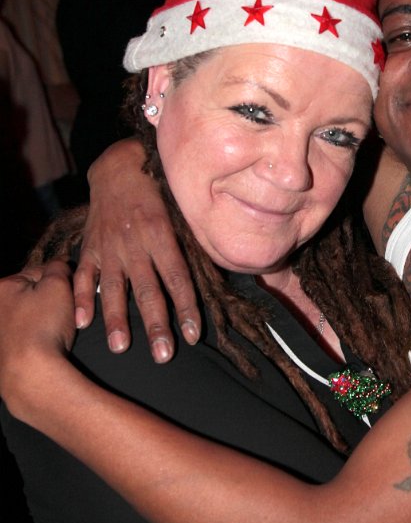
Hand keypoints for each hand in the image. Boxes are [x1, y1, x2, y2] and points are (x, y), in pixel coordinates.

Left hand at [0, 261, 76, 418]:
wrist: (32, 374)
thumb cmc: (42, 329)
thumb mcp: (58, 286)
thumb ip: (59, 268)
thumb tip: (60, 264)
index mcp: (2, 287)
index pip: (38, 271)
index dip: (60, 278)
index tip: (74, 286)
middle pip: (31, 295)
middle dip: (50, 300)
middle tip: (67, 311)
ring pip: (28, 316)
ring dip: (43, 319)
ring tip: (58, 330)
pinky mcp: (2, 352)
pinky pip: (25, 336)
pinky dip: (37, 337)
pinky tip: (47, 344)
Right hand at [74, 140, 199, 362]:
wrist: (119, 167)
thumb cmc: (160, 192)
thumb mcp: (182, 212)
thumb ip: (194, 244)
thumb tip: (219, 275)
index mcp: (162, 235)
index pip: (178, 278)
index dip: (186, 307)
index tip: (192, 335)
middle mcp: (135, 244)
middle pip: (148, 290)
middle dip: (155, 324)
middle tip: (163, 355)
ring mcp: (110, 247)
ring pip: (113, 288)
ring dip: (116, 319)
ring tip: (121, 347)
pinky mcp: (90, 247)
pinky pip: (82, 275)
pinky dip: (79, 298)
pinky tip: (80, 323)